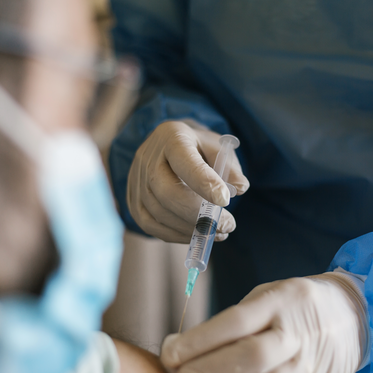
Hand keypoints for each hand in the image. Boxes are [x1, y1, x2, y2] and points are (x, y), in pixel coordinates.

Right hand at [126, 119, 248, 242]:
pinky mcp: (133, 201)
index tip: (225, 201)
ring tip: (219, 232)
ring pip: (158, 213)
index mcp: (172, 137)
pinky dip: (176, 235)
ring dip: (191, 229)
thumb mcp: (218, 148)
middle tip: (226, 225)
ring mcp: (136, 180)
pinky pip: (150, 225)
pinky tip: (197, 235)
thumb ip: (230, 167)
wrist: (167, 147)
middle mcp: (148, 158)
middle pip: (166, 192)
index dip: (204, 183)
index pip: (184, 161)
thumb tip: (240, 188)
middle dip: (198, 215)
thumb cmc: (198, 148)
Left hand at [160, 272, 370, 372]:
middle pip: (249, 357)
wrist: (353, 318)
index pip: (237, 321)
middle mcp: (298, 333)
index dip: (200, 339)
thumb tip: (187, 348)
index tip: (170, 350)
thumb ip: (234, 320)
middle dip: (206, 370)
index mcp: (283, 301)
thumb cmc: (295, 305)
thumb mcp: (267, 295)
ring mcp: (309, 365)